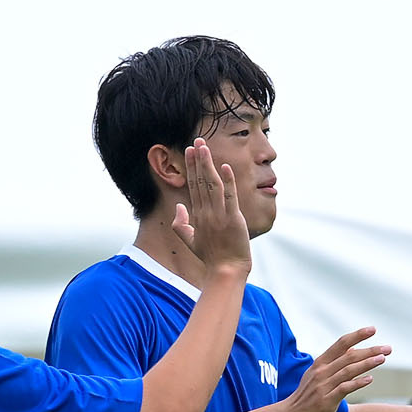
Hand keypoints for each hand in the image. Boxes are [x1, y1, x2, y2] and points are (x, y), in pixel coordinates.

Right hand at [167, 137, 251, 275]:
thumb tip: (178, 205)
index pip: (193, 185)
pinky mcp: (232, 219)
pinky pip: (229, 197)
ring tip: (205, 147)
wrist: (225, 270)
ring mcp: (218, 215)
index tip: (189, 151)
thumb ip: (180, 223)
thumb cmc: (210, 257)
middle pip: (200, 181)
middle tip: (196, 141)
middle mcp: (205, 212)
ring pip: (212, 185)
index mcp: (197, 215)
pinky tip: (224, 167)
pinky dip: (227, 181)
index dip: (191, 167)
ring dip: (208, 165)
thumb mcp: (189, 241)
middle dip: (198, 160)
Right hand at [277, 326, 389, 411]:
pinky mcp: (326, 400)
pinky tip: (370, 379)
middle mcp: (322, 372)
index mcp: (320, 364)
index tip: (372, 329)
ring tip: (382, 359)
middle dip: (370, 350)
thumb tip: (352, 349)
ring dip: (367, 363)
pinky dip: (358, 382)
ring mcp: (323, 386)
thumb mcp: (316, 376)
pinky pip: (345, 388)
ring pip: (349, 370)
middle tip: (388, 348)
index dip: (357, 335)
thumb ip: (333, 364)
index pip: (340, 344)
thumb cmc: (305, 399)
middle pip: (349, 356)